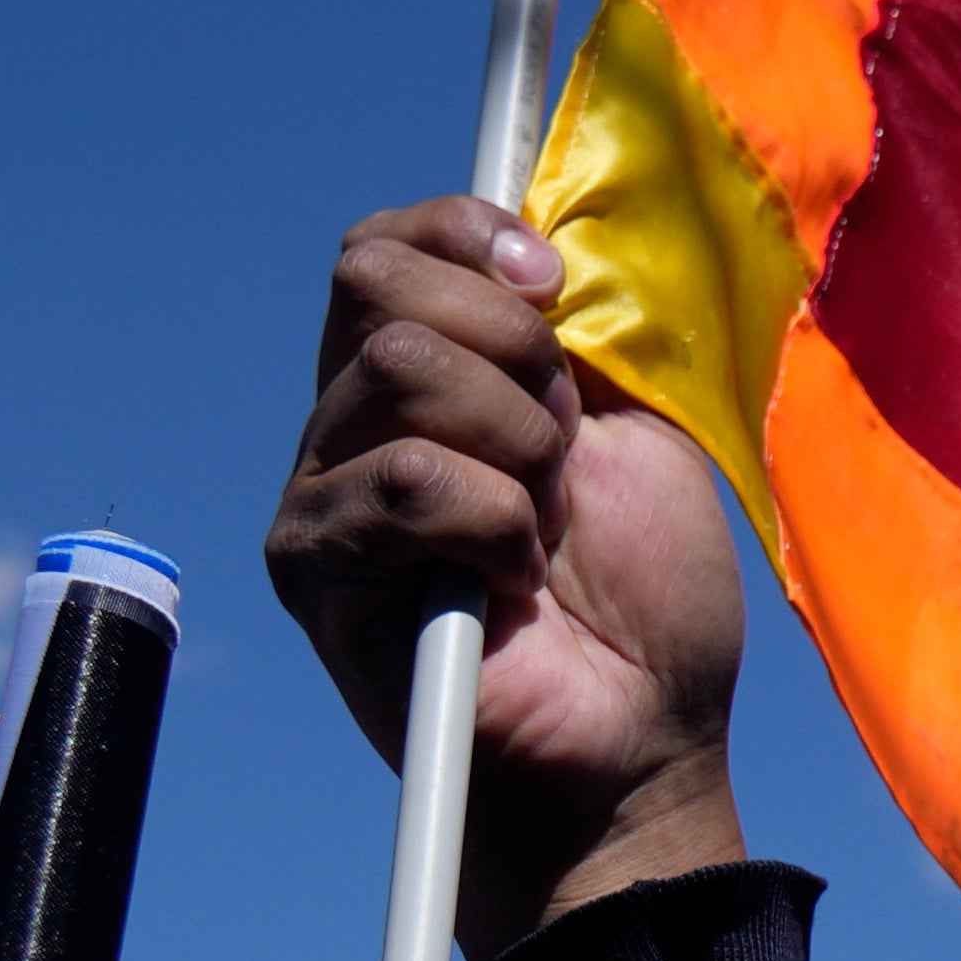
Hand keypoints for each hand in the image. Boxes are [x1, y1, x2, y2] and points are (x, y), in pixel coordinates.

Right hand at [266, 198, 752, 958]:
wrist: (642, 736)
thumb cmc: (649, 593)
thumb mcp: (640, 423)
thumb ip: (580, 323)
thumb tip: (543, 224)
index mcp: (427, 371)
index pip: (385, 244)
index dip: (468, 235)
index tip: (557, 288)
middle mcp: (352, 419)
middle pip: (376, 284)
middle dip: (511, 351)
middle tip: (564, 451)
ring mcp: (322, 490)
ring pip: (399, 372)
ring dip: (516, 445)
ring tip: (542, 528)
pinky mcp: (312, 565)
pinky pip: (402, 482)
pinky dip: (491, 523)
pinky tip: (508, 583)